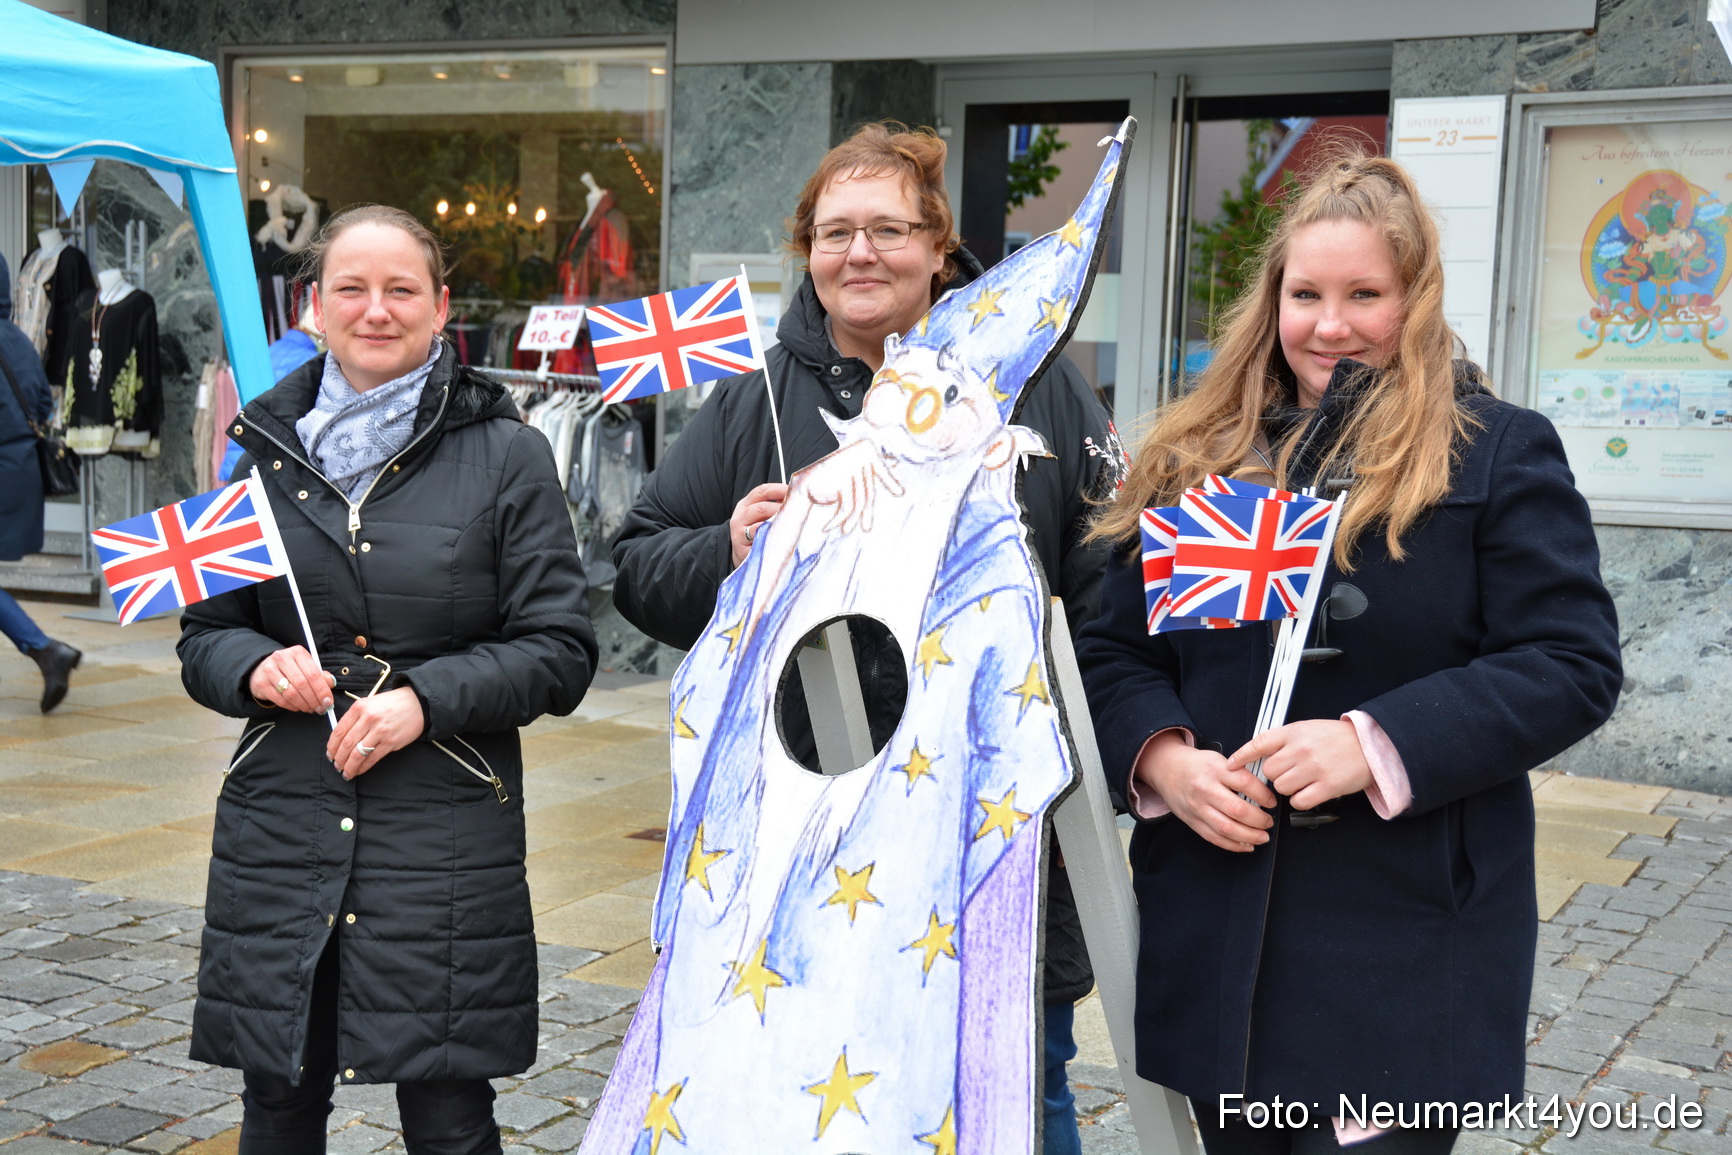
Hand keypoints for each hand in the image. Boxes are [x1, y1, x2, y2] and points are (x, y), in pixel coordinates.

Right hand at [248, 646, 334, 713]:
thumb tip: (331, 683)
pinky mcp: (261, 683)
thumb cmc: (291, 669)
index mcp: (297, 652)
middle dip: (313, 699)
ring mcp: (269, 670)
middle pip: (302, 683)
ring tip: (310, 709)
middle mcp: (282, 658)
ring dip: (303, 704)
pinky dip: (291, 706)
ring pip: (290, 693)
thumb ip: (320, 675)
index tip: (328, 702)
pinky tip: (297, 707)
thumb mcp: (306, 667)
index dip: (322, 690)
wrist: (263, 669)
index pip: (313, 673)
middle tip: (320, 709)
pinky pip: (279, 699)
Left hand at [328, 687, 424, 779]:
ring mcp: (380, 731)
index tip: (330, 754)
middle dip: (338, 758)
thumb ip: (356, 717)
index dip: (331, 746)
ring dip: (349, 766)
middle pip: (346, 744)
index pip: (339, 731)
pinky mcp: (391, 742)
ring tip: (346, 772)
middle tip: (336, 765)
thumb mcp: (370, 703)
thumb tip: (341, 738)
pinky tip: (359, 770)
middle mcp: (369, 719)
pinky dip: (363, 767)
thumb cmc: (393, 703)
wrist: (418, 703)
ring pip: (357, 754)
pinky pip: (372, 758)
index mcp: (360, 708)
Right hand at [729, 482, 788, 567]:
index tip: (795, 491)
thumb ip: (775, 505)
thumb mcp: (761, 516)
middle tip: (798, 511)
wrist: (742, 554)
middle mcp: (740, 516)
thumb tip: (796, 498)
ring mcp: (739, 533)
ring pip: (760, 525)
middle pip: (761, 507)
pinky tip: (781, 538)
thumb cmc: (755, 532)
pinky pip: (758, 541)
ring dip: (777, 524)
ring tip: (791, 524)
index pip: (762, 491)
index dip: (779, 489)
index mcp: (745, 504)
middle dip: (781, 509)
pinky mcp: (742, 549)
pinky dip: (770, 538)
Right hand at [804, 440, 904, 534]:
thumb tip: (896, 474)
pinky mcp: (842, 480)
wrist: (802, 481)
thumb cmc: (826, 475)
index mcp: (864, 450)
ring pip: (859, 502)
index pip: (879, 468)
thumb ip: (869, 473)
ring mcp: (851, 468)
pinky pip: (847, 507)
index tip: (900, 492)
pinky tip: (830, 527)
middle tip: (866, 527)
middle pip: (868, 490)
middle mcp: (859, 456)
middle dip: (866, 512)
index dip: (890, 480)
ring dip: (851, 520)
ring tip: (845, 530)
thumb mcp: (850, 472)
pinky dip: (839, 519)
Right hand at [1138, 730, 1275, 851]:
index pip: (1245, 783)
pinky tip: (1246, 845)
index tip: (1272, 802)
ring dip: (1249, 836)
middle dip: (1259, 820)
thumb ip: (1239, 773)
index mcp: (1215, 769)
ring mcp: (1197, 807)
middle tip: (1269, 822)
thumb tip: (1265, 791)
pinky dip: (1233, 845)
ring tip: (1262, 837)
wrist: (1166, 769)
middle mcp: (1205, 789)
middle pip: (1237, 810)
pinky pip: (1214, 838)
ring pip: (1226, 828)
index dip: (1264, 795)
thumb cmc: (1197, 765)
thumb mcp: (1218, 759)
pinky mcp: (1192, 821)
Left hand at [1227, 720, 1372, 811]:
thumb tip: (1259, 756)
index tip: (1230, 765)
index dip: (1241, 756)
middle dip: (1275, 775)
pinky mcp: (1327, 786)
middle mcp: (1301, 749)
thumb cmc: (1336, 738)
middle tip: (1290, 772)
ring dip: (1287, 789)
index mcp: (1294, 732)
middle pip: (1268, 772)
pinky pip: (1298, 801)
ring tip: (1303, 781)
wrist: (1369, 745)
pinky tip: (1310, 792)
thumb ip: (1283, 740)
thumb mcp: (1306, 729)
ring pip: (1281, 788)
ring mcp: (1314, 768)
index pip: (1259, 743)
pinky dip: (1300, 800)